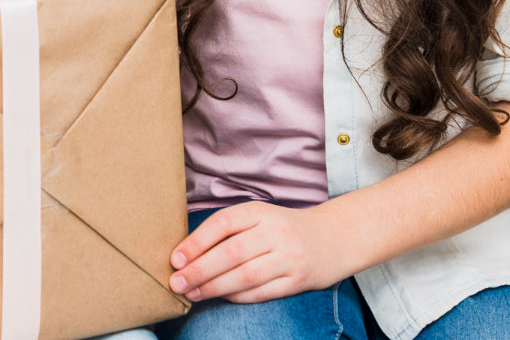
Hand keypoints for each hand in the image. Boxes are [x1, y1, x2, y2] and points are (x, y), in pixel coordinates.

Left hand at [168, 202, 352, 303]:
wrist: (334, 237)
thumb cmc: (284, 228)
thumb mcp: (259, 217)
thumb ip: (229, 230)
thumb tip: (187, 252)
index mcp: (261, 211)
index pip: (223, 223)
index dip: (197, 241)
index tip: (175, 258)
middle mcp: (276, 232)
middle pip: (232, 253)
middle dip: (200, 270)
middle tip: (176, 282)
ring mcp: (289, 257)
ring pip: (245, 276)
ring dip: (214, 287)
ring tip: (191, 294)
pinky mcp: (298, 281)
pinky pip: (261, 292)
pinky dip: (237, 297)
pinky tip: (219, 297)